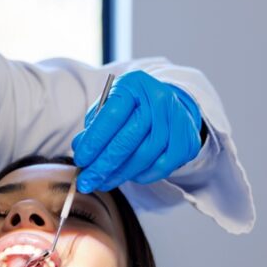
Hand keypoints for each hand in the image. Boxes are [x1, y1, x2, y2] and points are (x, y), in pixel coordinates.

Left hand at [71, 70, 202, 192]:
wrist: (169, 106)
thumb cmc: (132, 108)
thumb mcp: (109, 107)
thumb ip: (94, 126)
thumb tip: (79, 148)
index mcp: (134, 84)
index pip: (111, 115)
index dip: (94, 142)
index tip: (80, 160)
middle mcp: (159, 99)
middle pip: (128, 139)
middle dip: (103, 165)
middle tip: (87, 181)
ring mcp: (177, 119)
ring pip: (145, 155)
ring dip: (120, 174)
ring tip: (102, 182)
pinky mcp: (187, 141)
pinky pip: (161, 166)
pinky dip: (141, 176)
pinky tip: (127, 177)